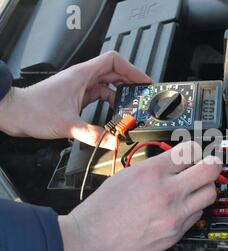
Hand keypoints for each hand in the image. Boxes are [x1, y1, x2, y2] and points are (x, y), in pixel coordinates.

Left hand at [0, 51, 150, 149]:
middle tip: (142, 95)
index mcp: (82, 75)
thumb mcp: (68, 124)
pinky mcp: (77, 96)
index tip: (143, 81)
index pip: (114, 61)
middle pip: (115, 72)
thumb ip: (93, 135)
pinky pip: (100, 95)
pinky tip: (113, 113)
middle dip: (130, 82)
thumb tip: (113, 142)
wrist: (14, 113)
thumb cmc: (33, 110)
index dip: (132, 69)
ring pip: (108, 84)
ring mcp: (80, 86)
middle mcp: (83, 78)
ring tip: (131, 106)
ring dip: (121, 94)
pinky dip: (110, 102)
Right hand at [57, 142, 221, 250]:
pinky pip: (197, 215)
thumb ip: (154, 168)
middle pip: (211, 170)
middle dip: (212, 165)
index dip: (195, 150)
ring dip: (204, 189)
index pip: (191, 150)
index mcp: (152, 172)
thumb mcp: (126, 175)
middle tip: (207, 167)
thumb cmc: (101, 210)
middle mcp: (168, 191)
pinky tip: (180, 209)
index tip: (194, 154)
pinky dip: (192, 209)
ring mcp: (174, 214)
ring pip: (210, 194)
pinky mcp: (176, 233)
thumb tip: (174, 163)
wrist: (89, 242)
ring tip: (193, 190)